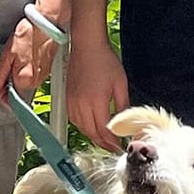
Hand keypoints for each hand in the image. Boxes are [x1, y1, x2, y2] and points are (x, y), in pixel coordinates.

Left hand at [0, 15, 59, 99]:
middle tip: (6, 63)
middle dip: (8, 80)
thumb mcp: (7, 54)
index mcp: (24, 80)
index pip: (9, 99)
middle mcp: (35, 82)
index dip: (0, 91)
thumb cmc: (29, 34)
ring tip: (16, 57)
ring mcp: (42, 77)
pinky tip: (24, 56)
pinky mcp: (46, 70)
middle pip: (16, 90)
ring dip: (17, 74)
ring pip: (23, 83)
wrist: (47, 24)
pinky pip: (31, 76)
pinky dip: (25, 69)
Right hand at [64, 35, 129, 150]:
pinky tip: (90, 125)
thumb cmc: (105, 61)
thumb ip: (123, 106)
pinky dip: (83, 127)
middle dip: (103, 143)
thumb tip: (125, 123)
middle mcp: (82, 105)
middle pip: (92, 133)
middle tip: (113, 147)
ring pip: (81, 128)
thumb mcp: (120, 83)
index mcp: (96, 101)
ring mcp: (72, 102)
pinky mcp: (67, 98)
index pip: (104, 131)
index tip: (120, 146)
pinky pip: (74, 119)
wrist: (86, 46)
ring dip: (92, 136)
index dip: (113, 142)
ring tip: (104, 139)